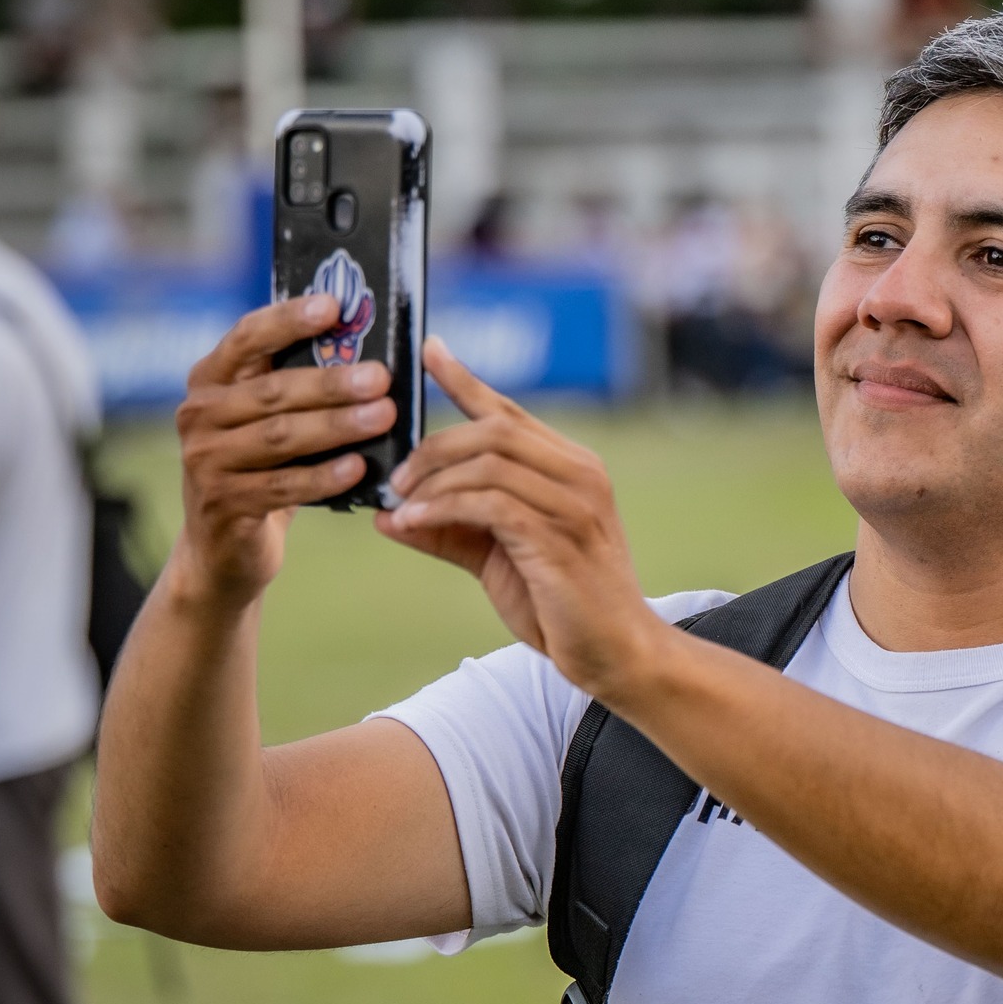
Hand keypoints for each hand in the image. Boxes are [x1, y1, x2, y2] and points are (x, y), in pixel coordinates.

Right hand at [173, 295, 394, 605]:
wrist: (224, 549)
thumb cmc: (263, 468)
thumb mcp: (269, 421)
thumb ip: (298, 387)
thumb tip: (367, 350)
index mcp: (210, 380)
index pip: (246, 337)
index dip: (288, 320)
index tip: (334, 306)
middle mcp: (199, 415)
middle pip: (273, 391)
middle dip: (331, 382)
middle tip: (380, 377)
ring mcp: (204, 461)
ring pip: (280, 437)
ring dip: (336, 425)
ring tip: (383, 416)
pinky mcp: (223, 504)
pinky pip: (282, 486)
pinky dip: (323, 476)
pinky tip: (358, 468)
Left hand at [376, 337, 662, 699]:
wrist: (615, 653)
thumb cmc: (560, 605)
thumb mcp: (496, 558)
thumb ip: (448, 530)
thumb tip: (386, 515)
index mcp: (572, 469)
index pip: (511, 412)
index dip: (466, 379)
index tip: (429, 350)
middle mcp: (581, 475)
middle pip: (493, 429)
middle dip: (433, 447)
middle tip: (395, 479)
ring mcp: (575, 506)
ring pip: (488, 462)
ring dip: (432, 482)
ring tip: (400, 505)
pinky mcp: (559, 540)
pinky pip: (489, 505)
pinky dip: (442, 508)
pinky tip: (412, 523)